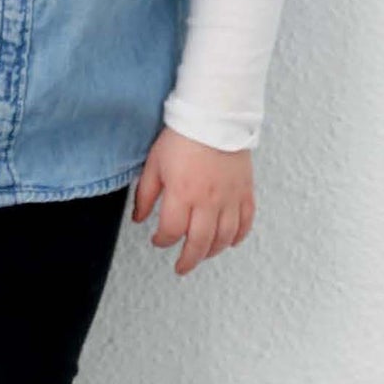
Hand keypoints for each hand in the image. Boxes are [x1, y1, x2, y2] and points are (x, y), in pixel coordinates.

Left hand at [130, 126, 254, 273]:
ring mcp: (229, 198)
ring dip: (211, 252)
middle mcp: (207, 201)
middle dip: (187, 260)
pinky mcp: (245, 192)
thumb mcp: (154, 164)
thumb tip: (138, 219)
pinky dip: (237, 237)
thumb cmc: (182, 137)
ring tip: (202, 255)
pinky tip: (229, 241)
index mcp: (182, 194)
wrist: (215, 116)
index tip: (157, 240)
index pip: (171, 232)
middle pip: (199, 244)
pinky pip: (245, 223)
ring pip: (224, 238)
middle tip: (181, 267)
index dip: (162, 241)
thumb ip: (145, 194)